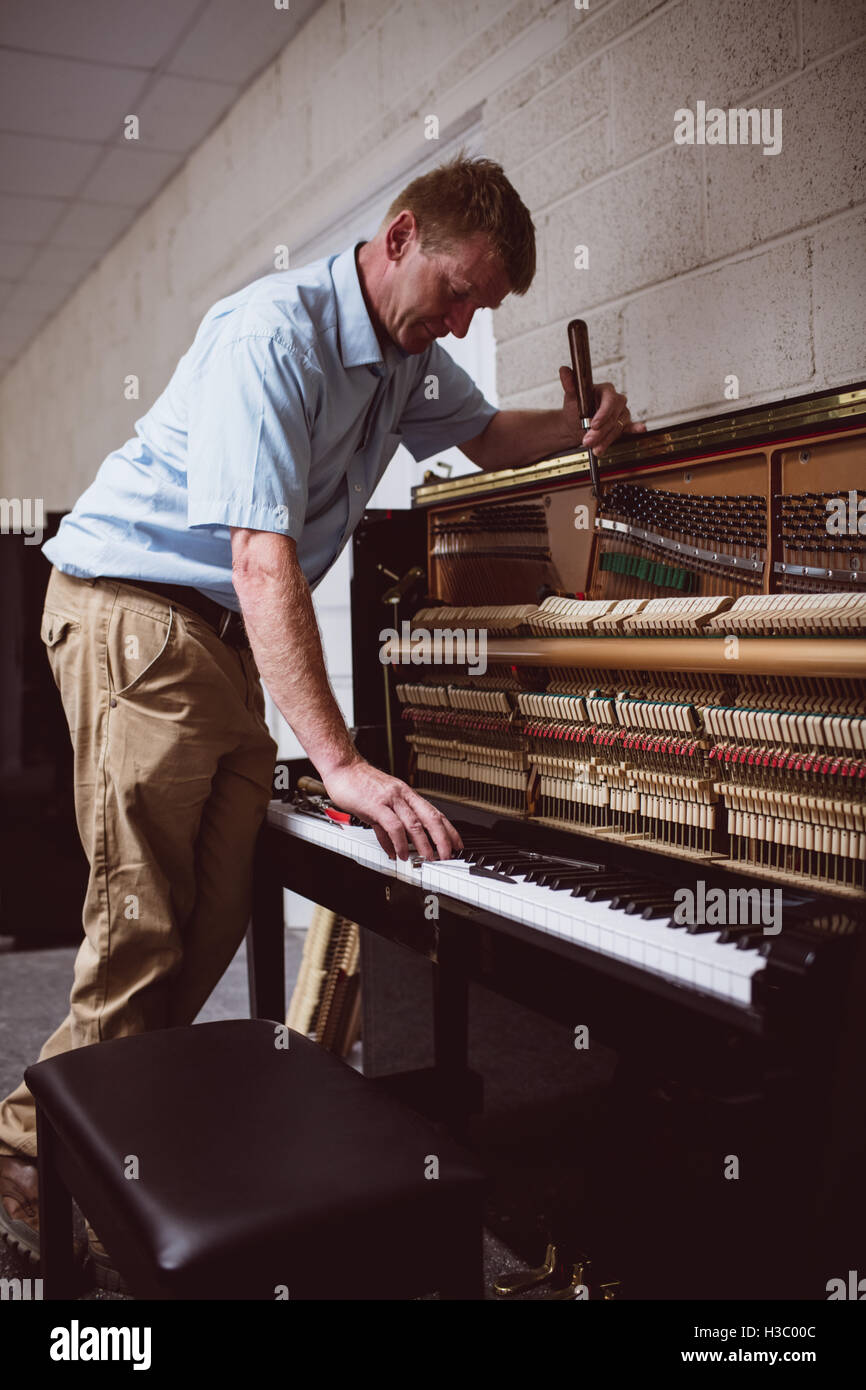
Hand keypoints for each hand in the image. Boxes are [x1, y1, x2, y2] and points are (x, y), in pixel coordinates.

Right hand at [320, 758, 462, 861]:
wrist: (343, 767)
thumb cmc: (360, 783)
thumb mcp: (380, 804)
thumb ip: (388, 826)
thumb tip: (392, 846)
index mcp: (407, 794)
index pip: (434, 812)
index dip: (448, 829)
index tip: (456, 844)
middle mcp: (403, 796)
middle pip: (431, 818)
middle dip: (443, 839)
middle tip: (448, 855)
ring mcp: (390, 799)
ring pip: (414, 824)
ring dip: (424, 844)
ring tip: (428, 859)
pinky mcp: (376, 805)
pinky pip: (393, 826)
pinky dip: (399, 842)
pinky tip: (400, 853)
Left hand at [559, 367, 646, 453]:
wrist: (574, 425)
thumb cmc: (575, 408)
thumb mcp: (571, 396)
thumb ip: (570, 384)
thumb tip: (564, 371)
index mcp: (606, 390)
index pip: (610, 401)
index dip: (603, 414)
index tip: (593, 425)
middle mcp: (617, 401)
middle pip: (613, 417)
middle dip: (600, 432)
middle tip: (587, 441)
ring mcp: (621, 414)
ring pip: (617, 428)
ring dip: (605, 440)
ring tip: (594, 448)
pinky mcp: (623, 426)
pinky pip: (630, 428)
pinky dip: (635, 429)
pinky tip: (640, 429)